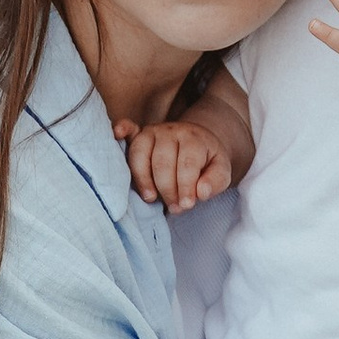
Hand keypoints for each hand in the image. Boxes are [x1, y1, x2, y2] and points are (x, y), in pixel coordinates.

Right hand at [116, 116, 234, 213]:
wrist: (200, 142)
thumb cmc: (208, 162)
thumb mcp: (222, 172)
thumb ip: (215, 182)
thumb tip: (201, 192)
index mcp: (194, 139)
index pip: (187, 165)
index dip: (185, 188)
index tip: (185, 205)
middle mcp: (171, 131)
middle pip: (162, 162)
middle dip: (167, 189)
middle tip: (173, 207)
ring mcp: (153, 131)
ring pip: (140, 154)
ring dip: (142, 179)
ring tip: (151, 198)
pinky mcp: (140, 133)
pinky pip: (129, 130)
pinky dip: (121, 130)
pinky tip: (117, 133)